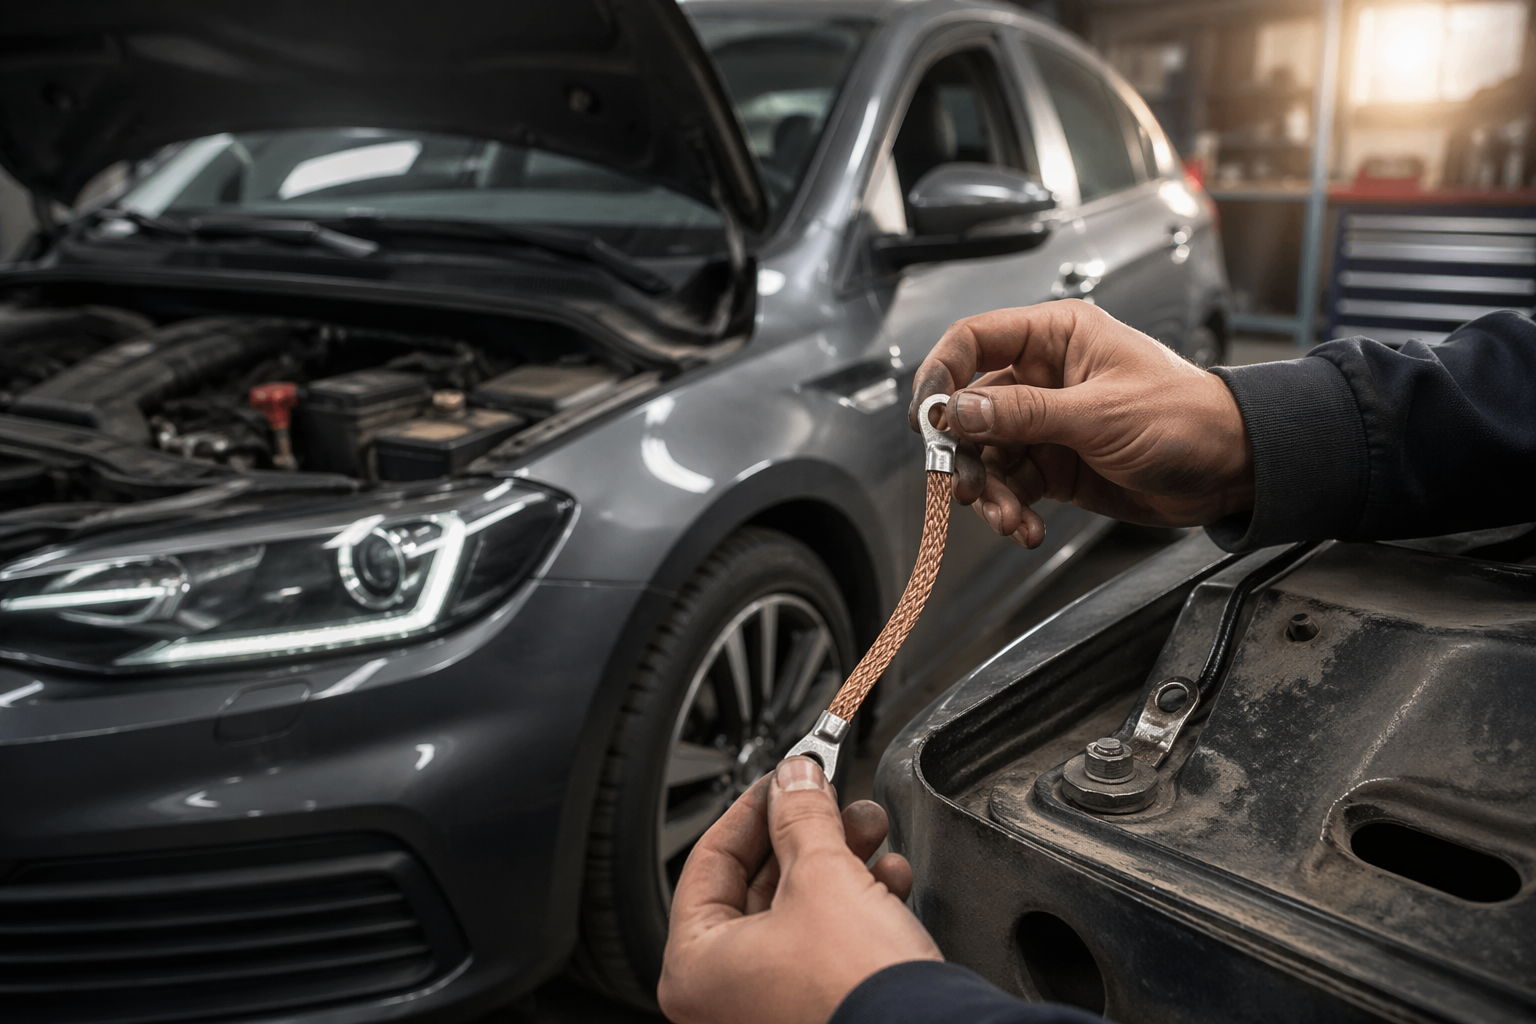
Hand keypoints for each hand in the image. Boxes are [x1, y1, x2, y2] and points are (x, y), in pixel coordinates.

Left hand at [659, 757, 941, 1023]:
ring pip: (797, 911)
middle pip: (758, 885)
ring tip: (870, 828)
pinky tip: (889, 879)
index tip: (783, 779)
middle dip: (807, 833)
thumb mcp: (822, 875)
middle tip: (830, 798)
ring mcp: (767, 1006)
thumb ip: (801, 815)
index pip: (710, 860)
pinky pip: (824, 945)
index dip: (754, 808)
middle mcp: (722, 996)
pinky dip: (855, 906)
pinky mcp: (815, 1008)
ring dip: (840, 862)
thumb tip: (794, 777)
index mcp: (695, 967)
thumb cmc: (853, 990)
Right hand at [908, 300, 1254, 546]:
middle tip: (966, 486)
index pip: (974, 341)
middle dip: (965, 453)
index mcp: (1056, 337)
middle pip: (970, 408)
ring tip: (1008, 516)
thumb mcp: (1101, 413)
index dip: (942, 374)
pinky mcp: (1054, 463)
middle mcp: (1043, 375)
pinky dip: (1012, 509)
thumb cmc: (1189, 416)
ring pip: (987, 454)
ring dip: (990, 491)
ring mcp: (1047, 422)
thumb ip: (1025, 413)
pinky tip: (1025, 526)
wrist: (1234, 469)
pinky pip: (1013, 485)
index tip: (928, 416)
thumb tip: (961, 410)